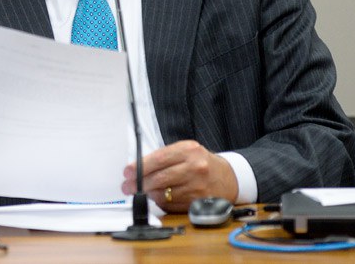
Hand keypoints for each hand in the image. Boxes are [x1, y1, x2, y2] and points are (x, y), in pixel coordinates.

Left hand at [121, 140, 238, 211]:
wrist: (227, 177)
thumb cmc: (200, 162)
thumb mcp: (185, 151)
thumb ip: (163, 158)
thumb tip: (136, 170)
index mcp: (189, 150)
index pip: (159, 158)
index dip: (140, 167)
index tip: (127, 172)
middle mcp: (195, 168)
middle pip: (160, 178)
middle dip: (139, 183)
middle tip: (127, 186)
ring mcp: (198, 187)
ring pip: (164, 194)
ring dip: (149, 194)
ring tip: (143, 191)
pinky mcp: (198, 203)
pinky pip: (172, 205)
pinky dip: (161, 202)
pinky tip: (159, 197)